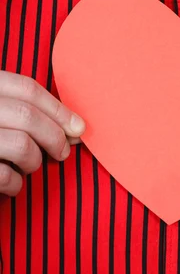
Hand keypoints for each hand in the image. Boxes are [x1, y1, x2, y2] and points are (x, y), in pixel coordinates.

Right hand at [0, 71, 84, 196]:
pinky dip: (16, 184)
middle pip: (28, 116)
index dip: (58, 108)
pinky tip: (12, 185)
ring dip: (35, 161)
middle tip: (62, 152)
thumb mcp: (1, 114)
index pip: (26, 88)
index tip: (78, 127)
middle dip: (55, 136)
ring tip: (30, 166)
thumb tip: (76, 128)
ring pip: (21, 146)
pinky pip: (4, 176)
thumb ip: (26, 113)